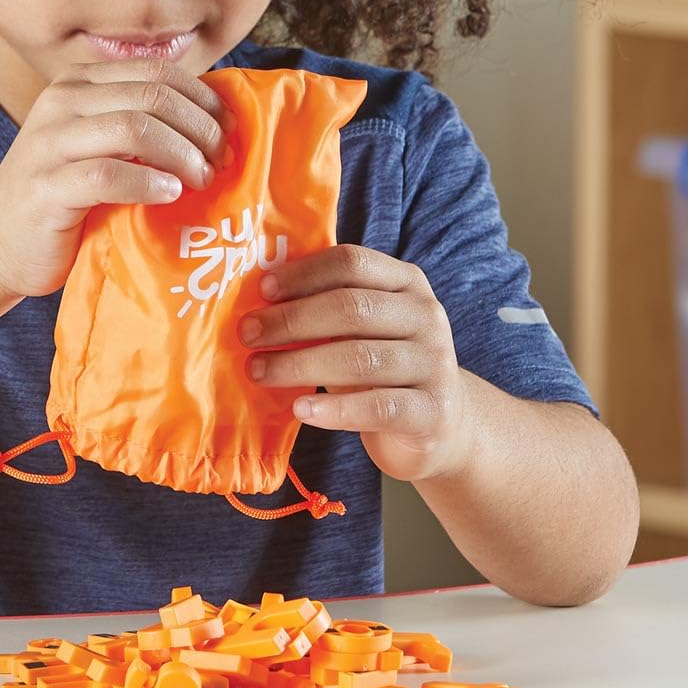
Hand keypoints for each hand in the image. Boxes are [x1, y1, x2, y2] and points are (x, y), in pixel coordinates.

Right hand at [0, 61, 229, 299]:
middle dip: (200, 128)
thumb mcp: (100, 145)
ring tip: (200, 180)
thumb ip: (141, 124)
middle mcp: (61, 100)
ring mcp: (49, 142)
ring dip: (181, 155)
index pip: (157, 72)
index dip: (203, 99)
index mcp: (79, 82)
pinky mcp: (46, 186)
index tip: (229, 131)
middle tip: (220, 162)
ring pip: (135, 128)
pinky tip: (169, 195)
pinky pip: (108, 175)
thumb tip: (217, 120)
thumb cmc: (63, 196)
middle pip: (153, 96)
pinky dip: (149, 184)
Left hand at [237, 243, 471, 483]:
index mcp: (406, 282)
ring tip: (258, 372)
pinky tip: (300, 410)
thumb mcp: (361, 329)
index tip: (262, 290)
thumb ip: (325, 308)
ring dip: (299, 364)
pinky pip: (377, 406)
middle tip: (247, 335)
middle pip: (352, 308)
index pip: (352, 262)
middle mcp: (426, 316)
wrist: (440, 424)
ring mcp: (434, 363)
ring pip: (360, 358)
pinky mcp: (432, 411)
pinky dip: (334, 409)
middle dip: (292, 320)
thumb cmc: (382, 366)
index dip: (304, 273)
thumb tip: (257, 302)